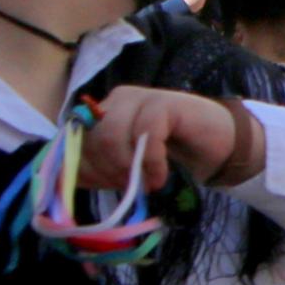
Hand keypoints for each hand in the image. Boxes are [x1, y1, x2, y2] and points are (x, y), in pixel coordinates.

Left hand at [82, 87, 254, 193]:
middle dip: (109, 170)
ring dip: (128, 167)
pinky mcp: (163, 103)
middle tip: (131, 187)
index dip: (86, 169)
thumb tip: (67, 180)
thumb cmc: (168, 155)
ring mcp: (140, 97)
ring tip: (146, 183)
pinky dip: (151, 163)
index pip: (75, 140)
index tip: (108, 187)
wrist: (216, 143)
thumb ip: (98, 168)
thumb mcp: (125, 165)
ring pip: (112, 135)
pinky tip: (161, 175)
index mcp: (102, 113)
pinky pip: (146, 136)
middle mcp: (116, 100)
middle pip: (92, 139)